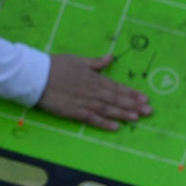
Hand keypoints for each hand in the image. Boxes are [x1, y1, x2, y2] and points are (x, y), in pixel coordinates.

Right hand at [34, 54, 151, 130]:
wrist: (35, 76)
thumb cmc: (54, 65)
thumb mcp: (77, 59)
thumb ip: (95, 62)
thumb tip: (111, 58)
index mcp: (93, 77)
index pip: (116, 86)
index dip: (131, 93)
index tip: (145, 97)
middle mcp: (93, 91)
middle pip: (117, 99)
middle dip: (134, 104)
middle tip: (149, 110)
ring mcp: (85, 102)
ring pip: (109, 109)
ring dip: (124, 113)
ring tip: (138, 117)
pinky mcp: (74, 112)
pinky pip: (93, 119)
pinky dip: (105, 123)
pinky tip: (116, 127)